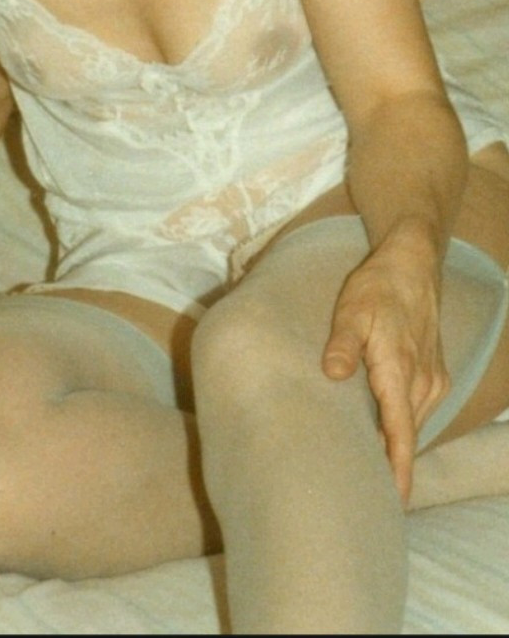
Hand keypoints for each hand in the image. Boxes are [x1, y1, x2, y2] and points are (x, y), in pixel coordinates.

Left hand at [321, 224, 450, 502]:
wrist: (413, 262)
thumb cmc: (378, 286)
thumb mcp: (351, 309)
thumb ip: (342, 343)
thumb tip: (332, 374)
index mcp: (399, 369)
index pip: (401, 433)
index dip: (398, 470)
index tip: (396, 503)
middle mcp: (422, 381)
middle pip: (407, 435)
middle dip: (391, 466)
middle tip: (364, 496)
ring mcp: (431, 378)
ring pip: (412, 423)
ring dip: (395, 445)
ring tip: (370, 473)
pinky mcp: (433, 372)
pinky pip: (417, 409)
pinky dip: (402, 425)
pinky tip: (383, 433)